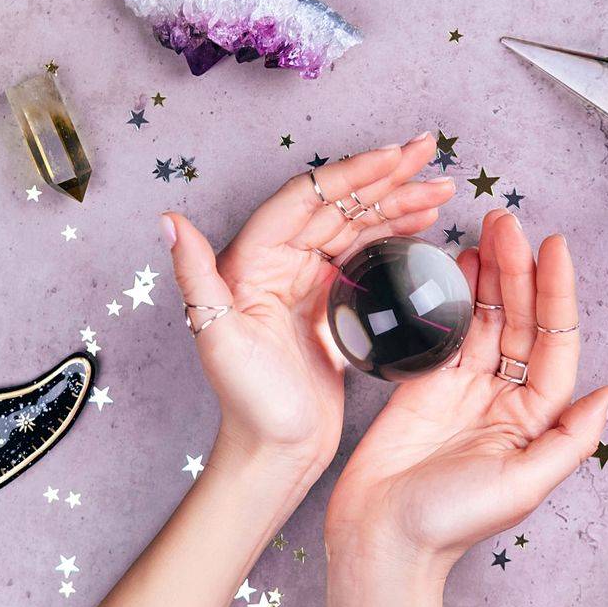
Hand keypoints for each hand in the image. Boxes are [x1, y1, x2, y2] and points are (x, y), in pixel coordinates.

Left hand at [162, 132, 452, 480]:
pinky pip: (364, 255)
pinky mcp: (330, 303)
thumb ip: (194, 276)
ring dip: (397, 202)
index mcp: (250, 262)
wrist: (276, 453)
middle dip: (384, 176)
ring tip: (440, 186)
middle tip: (426, 152)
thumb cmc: (247, 405)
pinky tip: (422, 224)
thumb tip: (168, 221)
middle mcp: (277, 263)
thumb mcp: (217, 340)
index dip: (350, 174)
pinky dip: (394, 235)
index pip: (305, 199)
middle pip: (336, 204)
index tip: (393, 157)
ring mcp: (305, 281)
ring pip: (355, 225)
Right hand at [325, 209, 607, 572]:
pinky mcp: (424, 385)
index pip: (554, 344)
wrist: (381, 537)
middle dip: (518, 270)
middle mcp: (504, 398)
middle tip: (510, 222)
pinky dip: (452, 297)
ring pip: (484, 319)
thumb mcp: (524, 484)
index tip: (555, 248)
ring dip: (489, 275)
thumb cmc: (451, 522)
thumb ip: (569, 437)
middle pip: (519, 321)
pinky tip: (457, 264)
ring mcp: (463, 388)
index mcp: (535, 420)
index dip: (557, 295)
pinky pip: (446, 332)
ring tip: (490, 229)